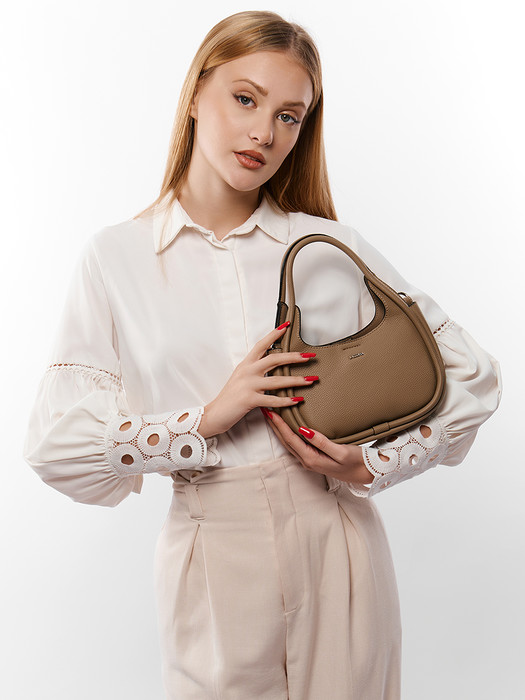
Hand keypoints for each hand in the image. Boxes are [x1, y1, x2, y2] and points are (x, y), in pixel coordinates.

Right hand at [199, 322, 320, 437]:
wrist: (214, 413)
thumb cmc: (230, 397)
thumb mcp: (241, 378)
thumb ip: (254, 369)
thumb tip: (271, 363)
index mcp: (245, 364)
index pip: (261, 345)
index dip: (274, 334)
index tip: (286, 326)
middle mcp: (247, 372)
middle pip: (274, 359)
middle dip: (294, 357)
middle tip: (309, 356)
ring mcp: (248, 385)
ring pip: (277, 380)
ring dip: (296, 380)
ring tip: (311, 379)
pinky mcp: (249, 400)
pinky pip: (272, 399)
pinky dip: (286, 400)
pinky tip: (297, 400)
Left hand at [261, 408, 374, 486]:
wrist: (367, 474)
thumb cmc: (356, 462)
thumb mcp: (341, 452)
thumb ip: (321, 442)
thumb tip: (303, 430)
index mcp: (311, 459)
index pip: (291, 438)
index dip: (279, 425)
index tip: (271, 412)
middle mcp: (307, 461)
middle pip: (285, 441)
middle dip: (274, 425)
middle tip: (265, 409)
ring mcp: (309, 460)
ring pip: (289, 443)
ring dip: (279, 429)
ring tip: (272, 416)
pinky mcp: (313, 458)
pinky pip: (295, 444)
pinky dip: (287, 434)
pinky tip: (286, 427)